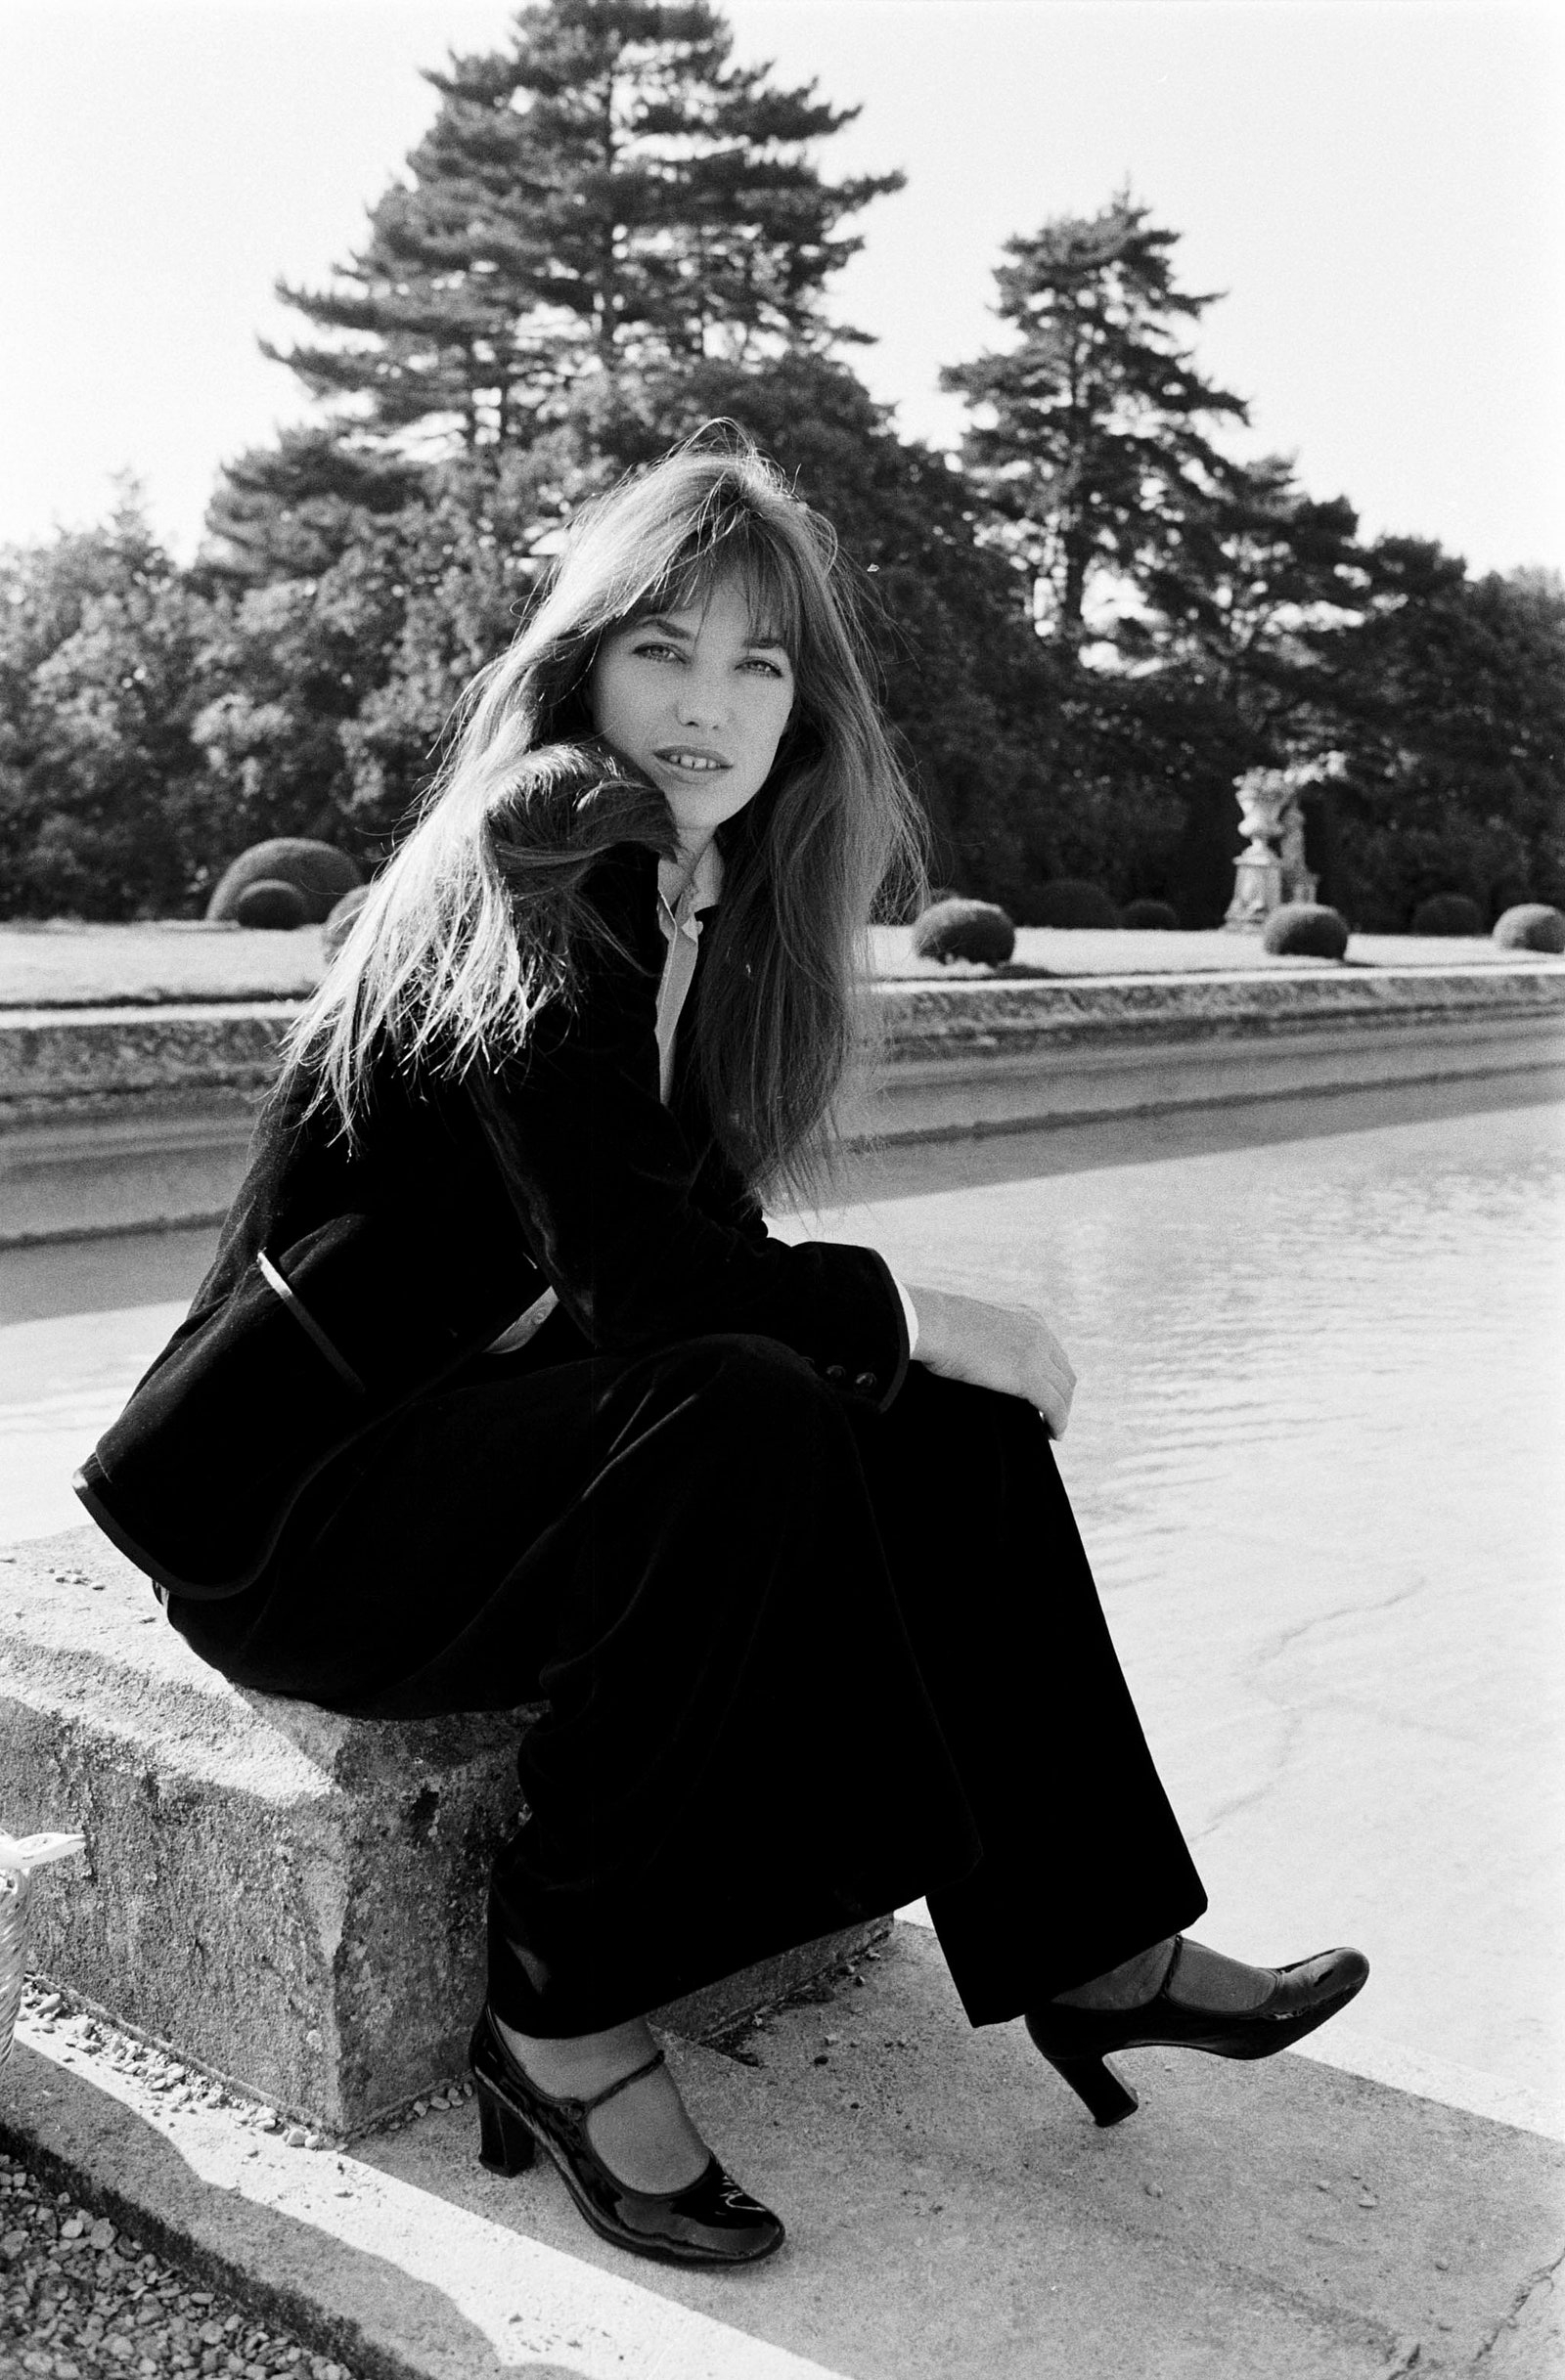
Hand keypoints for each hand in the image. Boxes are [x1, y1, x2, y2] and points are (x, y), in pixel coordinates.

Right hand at [904, 1283, 1076, 1437]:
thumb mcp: (977, 1324)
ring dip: (1062, 1413)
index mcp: (1028, 1317)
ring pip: (1063, 1391)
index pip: (1055, 1352)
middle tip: (1051, 1416)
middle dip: (1062, 1396)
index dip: (1054, 1377)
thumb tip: (980, 1356)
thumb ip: (989, 1337)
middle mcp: (1039, 1333)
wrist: (933, 1323)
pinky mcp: (1028, 1377)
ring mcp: (1036, 1354)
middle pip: (1064, 1373)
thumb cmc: (939, 1324)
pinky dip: (1058, 1423)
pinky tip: (1053, 1434)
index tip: (1046, 1394)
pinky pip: (1054, 1406)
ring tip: (1052, 1430)